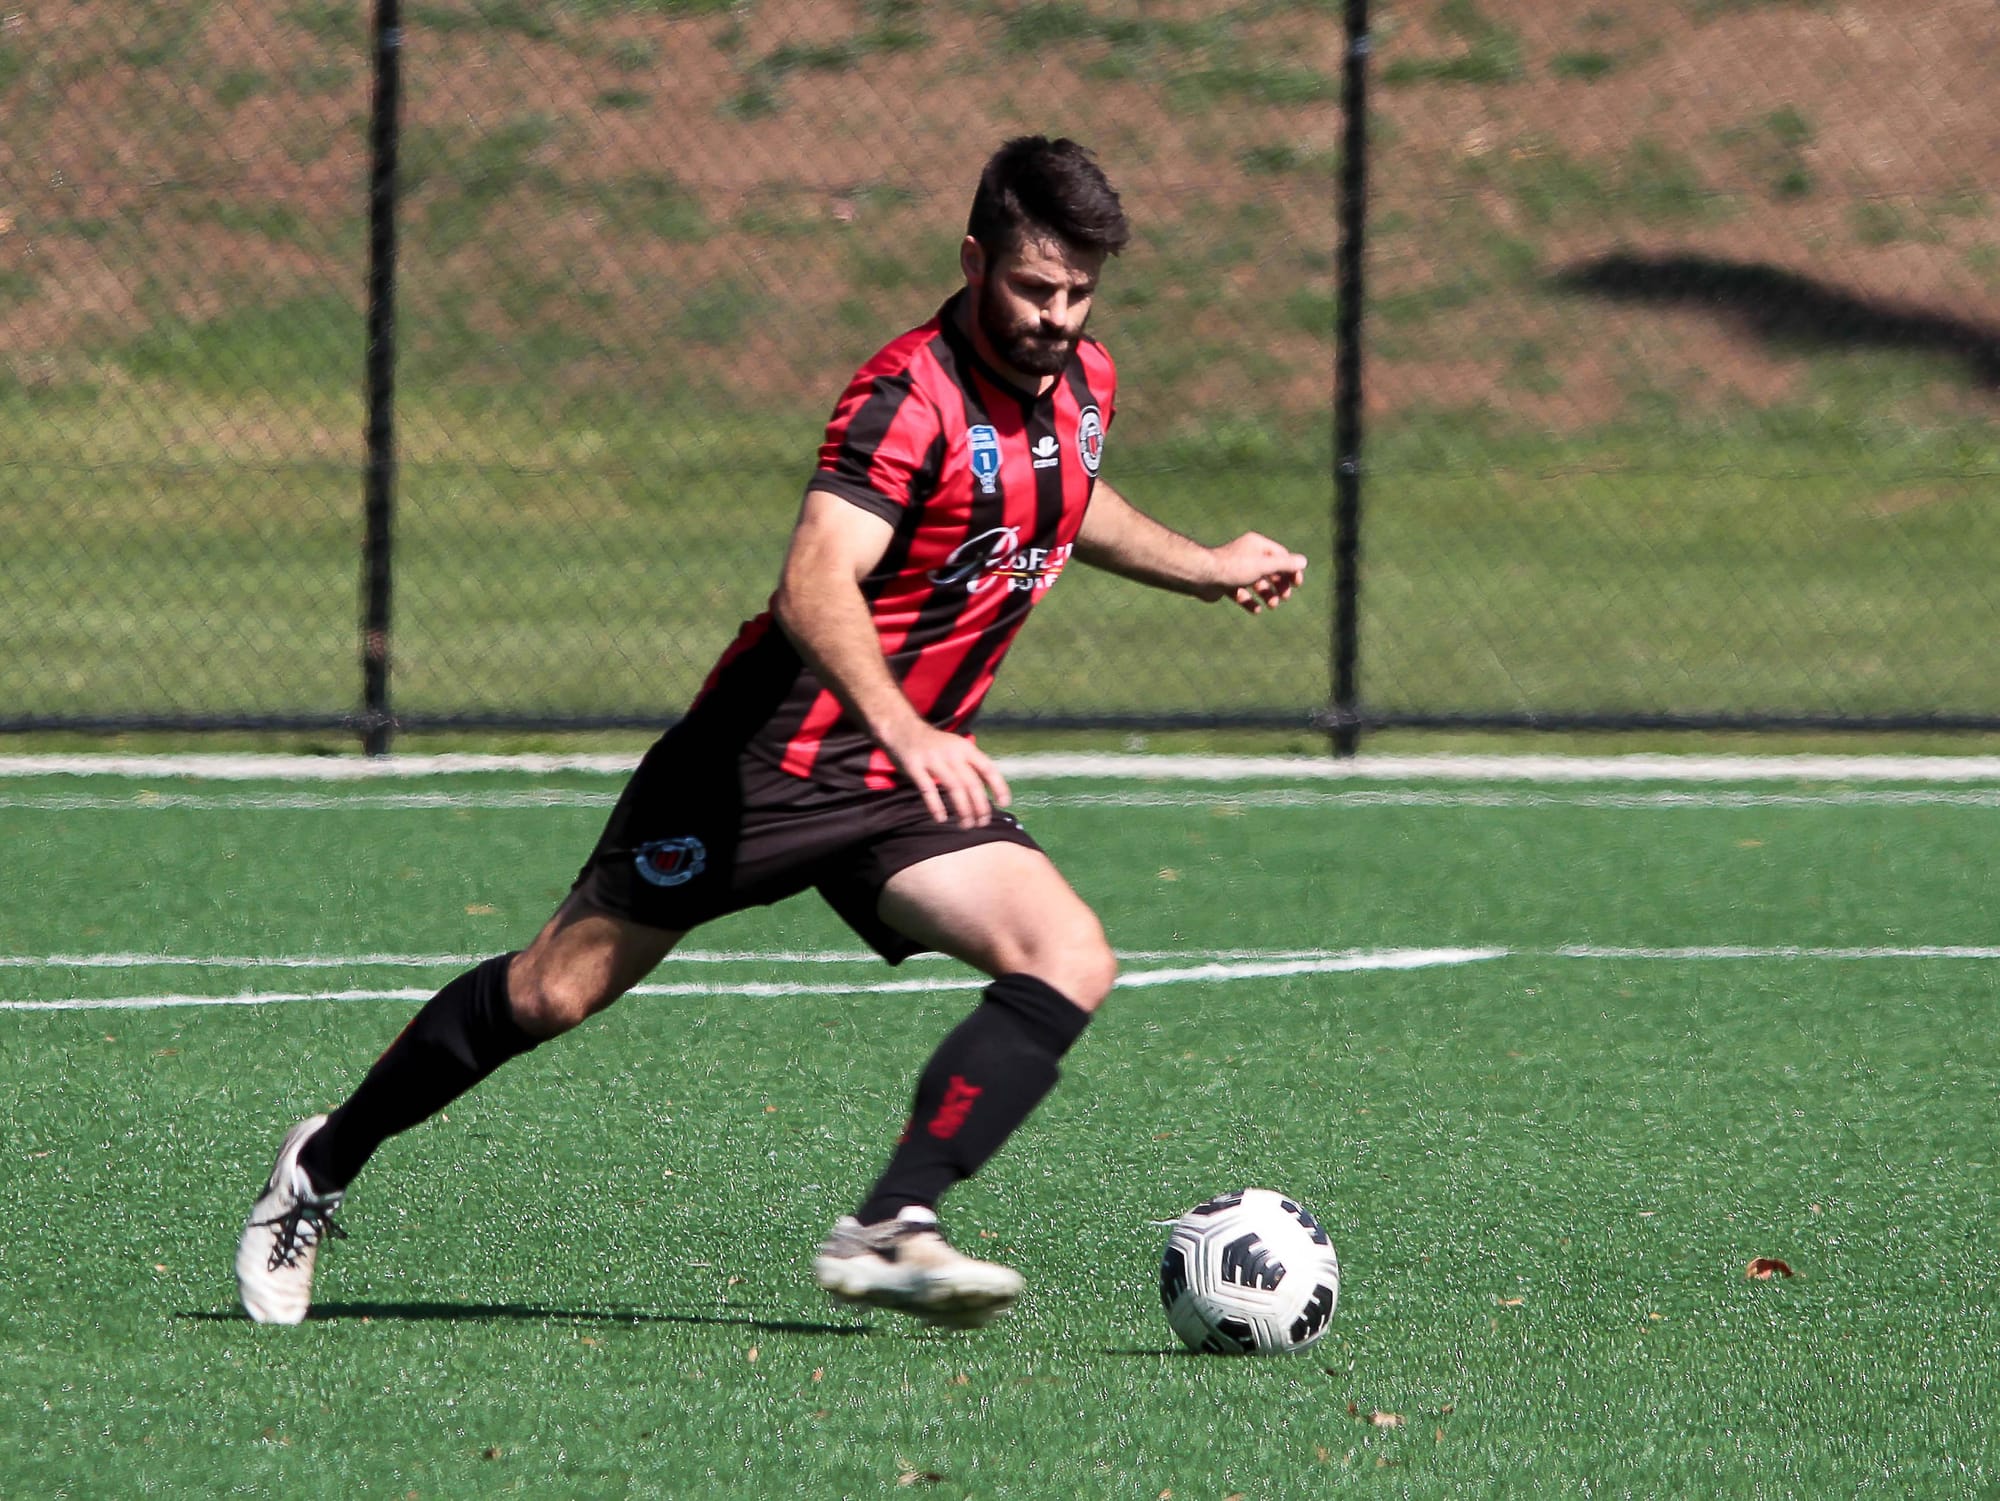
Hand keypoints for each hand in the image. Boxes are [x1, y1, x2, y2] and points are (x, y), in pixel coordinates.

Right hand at [879, 720, 1012, 827]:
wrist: (902, 727)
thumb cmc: (934, 744)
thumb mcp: (956, 747)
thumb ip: (970, 764)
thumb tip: (990, 791)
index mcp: (965, 748)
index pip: (987, 768)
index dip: (998, 786)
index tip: (1004, 803)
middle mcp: (952, 753)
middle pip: (972, 782)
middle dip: (980, 806)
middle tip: (982, 822)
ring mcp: (933, 759)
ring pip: (954, 788)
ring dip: (963, 809)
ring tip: (966, 825)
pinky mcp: (915, 766)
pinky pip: (928, 789)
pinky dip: (936, 806)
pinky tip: (941, 819)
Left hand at [1201, 533, 1307, 614]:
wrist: (1202, 576)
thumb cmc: (1233, 567)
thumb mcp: (1264, 565)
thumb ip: (1284, 564)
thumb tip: (1303, 562)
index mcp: (1257, 545)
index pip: (1281, 556)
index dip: (1291, 570)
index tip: (1296, 584)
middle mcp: (1247, 555)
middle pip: (1271, 570)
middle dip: (1279, 585)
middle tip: (1284, 597)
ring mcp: (1236, 570)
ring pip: (1257, 583)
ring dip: (1267, 595)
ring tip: (1271, 606)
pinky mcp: (1226, 584)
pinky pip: (1242, 594)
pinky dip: (1250, 602)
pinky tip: (1255, 610)